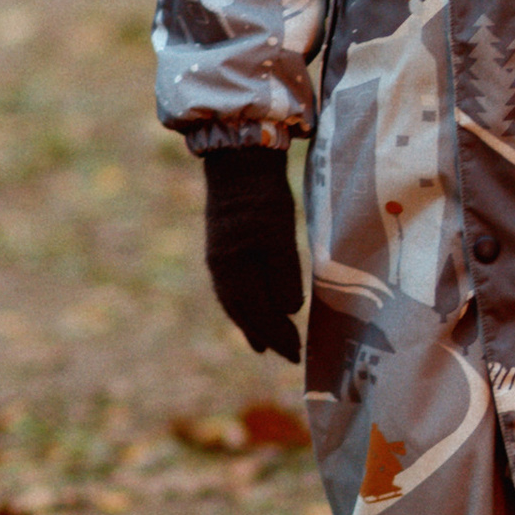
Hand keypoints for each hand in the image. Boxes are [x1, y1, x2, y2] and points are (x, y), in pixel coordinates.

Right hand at [201, 145, 302, 363]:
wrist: (239, 159)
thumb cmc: (263, 197)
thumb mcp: (280, 235)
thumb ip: (284, 274)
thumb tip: (289, 310)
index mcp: (233, 268)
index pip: (256, 312)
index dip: (276, 335)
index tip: (295, 354)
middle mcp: (221, 268)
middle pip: (243, 312)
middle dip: (266, 334)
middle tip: (287, 355)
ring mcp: (220, 257)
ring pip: (236, 301)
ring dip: (252, 323)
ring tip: (263, 343)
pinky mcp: (225, 245)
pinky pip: (233, 286)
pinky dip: (244, 304)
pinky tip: (252, 307)